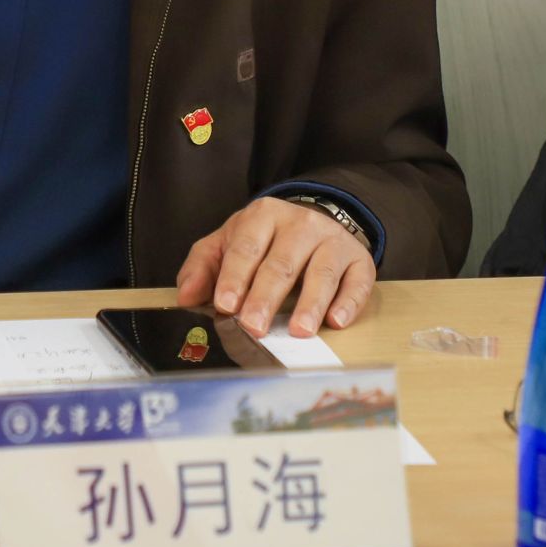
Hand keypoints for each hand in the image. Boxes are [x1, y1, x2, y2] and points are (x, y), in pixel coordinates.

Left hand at [175, 198, 376, 338]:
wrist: (314, 220)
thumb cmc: (264, 240)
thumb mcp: (228, 242)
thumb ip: (203, 266)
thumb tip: (186, 296)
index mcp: (263, 215)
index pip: (246, 248)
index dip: (235, 278)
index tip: (226, 305)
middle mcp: (301, 224)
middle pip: (282, 263)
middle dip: (266, 297)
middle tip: (254, 326)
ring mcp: (333, 241)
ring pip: (321, 272)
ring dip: (309, 304)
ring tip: (298, 331)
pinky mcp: (359, 261)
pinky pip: (357, 282)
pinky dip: (348, 303)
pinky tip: (335, 322)